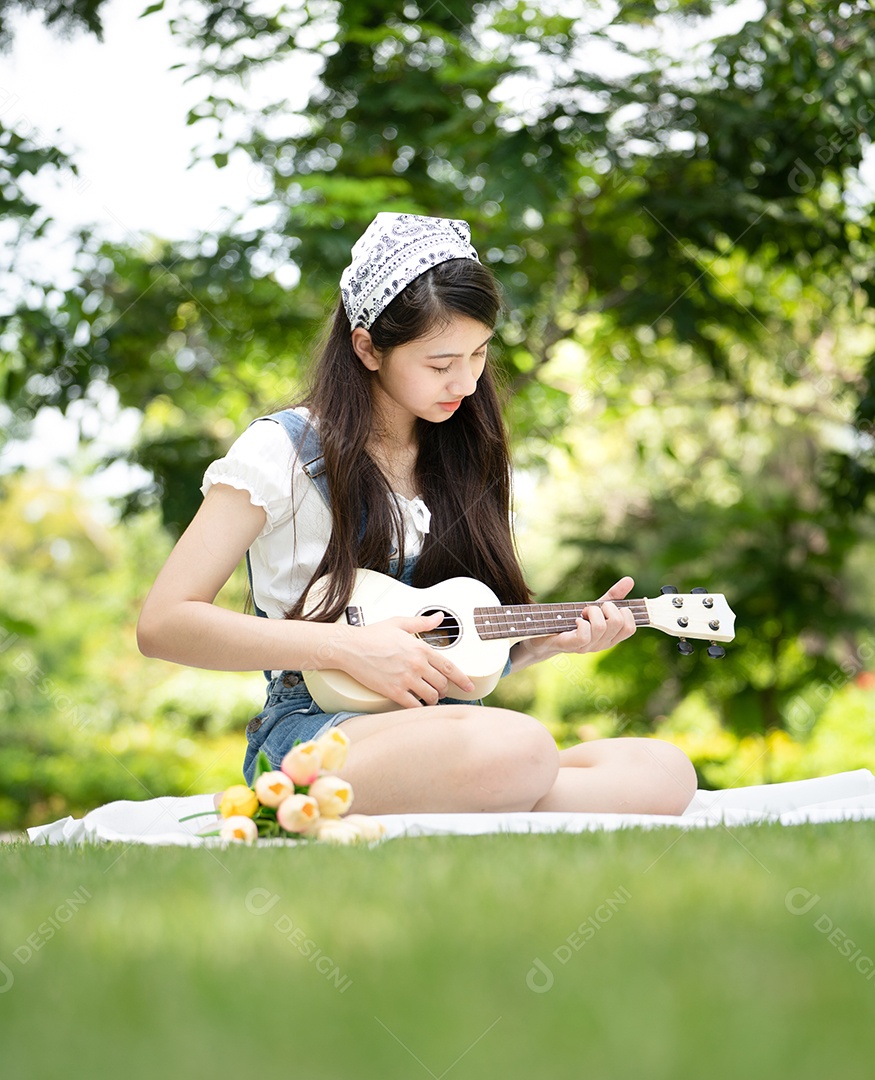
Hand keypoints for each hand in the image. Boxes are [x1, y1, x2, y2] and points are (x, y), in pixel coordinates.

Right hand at [338, 612, 475, 708]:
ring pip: (431, 696)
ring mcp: (406, 679)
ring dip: (433, 699)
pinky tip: (417, 705)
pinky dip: (419, 707)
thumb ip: (422, 623)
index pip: (449, 667)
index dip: (463, 679)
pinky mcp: (393, 691)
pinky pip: (414, 705)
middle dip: (444, 689)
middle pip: (442, 684)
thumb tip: (438, 617)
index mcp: (420, 649)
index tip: (470, 687)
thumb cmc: (372, 635)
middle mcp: (416, 665)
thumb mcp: (399, 623)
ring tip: (429, 697)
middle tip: (440, 690)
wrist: (350, 647)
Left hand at [554, 576, 636, 655]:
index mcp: (611, 637)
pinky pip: (585, 635)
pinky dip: (581, 623)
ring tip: (582, 613)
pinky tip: (576, 621)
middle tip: (592, 608)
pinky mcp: (572, 646)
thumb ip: (614, 596)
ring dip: (591, 612)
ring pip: (601, 626)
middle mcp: (602, 644)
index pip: (630, 628)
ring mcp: (588, 647)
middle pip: (618, 623)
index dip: (624, 613)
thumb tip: (630, 580)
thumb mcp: (596, 607)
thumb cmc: (573, 621)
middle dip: (607, 608)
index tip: (608, 608)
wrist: (546, 636)